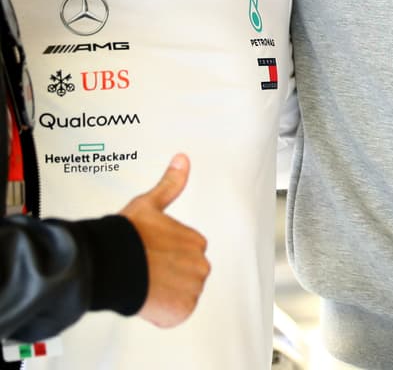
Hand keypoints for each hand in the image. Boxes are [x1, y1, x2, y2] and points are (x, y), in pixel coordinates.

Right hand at [119, 154, 210, 327]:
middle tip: (143, 270)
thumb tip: (182, 159)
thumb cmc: (126, 235)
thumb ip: (170, 184)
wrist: (110, 263)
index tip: (148, 255)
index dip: (163, 258)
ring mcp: (194, 287)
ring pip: (179, 295)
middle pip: (184, 276)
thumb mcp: (149, 204)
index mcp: (196, 241)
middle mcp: (201, 264)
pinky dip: (160, 312)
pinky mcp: (182, 309)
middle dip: (165, 277)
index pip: (184, 256)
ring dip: (162, 294)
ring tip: (143, 282)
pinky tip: (146, 299)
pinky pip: (174, 314)